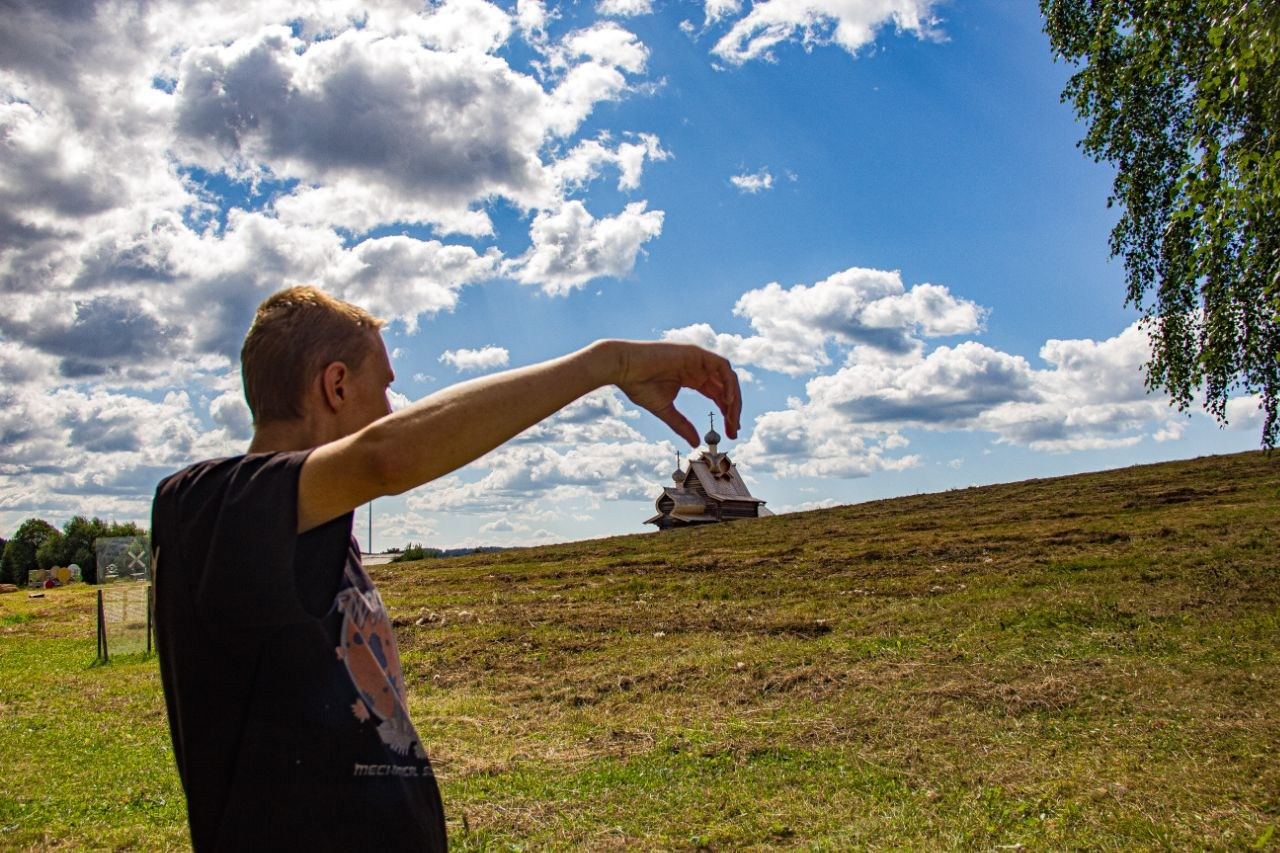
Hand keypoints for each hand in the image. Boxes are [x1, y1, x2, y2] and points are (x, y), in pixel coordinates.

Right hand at [610, 341, 741, 446]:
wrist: (623, 367)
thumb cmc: (638, 384)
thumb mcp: (665, 410)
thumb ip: (681, 425)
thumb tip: (696, 443)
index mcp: (692, 377)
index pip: (717, 394)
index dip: (727, 413)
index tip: (731, 432)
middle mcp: (698, 366)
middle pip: (725, 387)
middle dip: (733, 410)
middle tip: (734, 431)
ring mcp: (697, 358)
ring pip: (727, 377)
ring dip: (733, 398)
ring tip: (732, 419)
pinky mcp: (695, 352)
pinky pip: (721, 366)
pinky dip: (728, 382)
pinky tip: (727, 401)